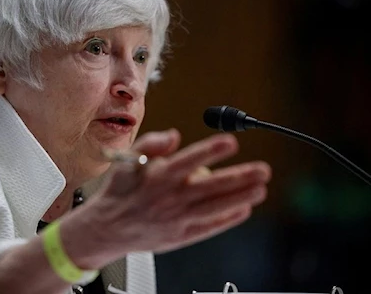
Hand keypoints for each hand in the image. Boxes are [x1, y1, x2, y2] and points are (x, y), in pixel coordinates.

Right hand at [70, 128, 270, 265]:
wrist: (107, 228)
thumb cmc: (119, 192)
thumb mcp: (126, 162)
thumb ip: (150, 144)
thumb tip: (174, 136)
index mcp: (157, 177)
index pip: (189, 161)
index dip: (210, 151)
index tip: (231, 142)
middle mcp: (170, 198)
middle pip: (211, 187)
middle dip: (239, 178)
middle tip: (262, 170)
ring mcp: (177, 219)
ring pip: (215, 208)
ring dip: (240, 198)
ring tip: (260, 189)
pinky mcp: (181, 235)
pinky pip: (209, 227)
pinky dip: (227, 220)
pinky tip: (242, 210)